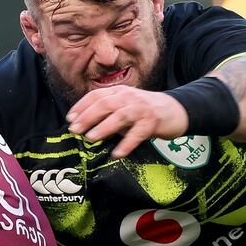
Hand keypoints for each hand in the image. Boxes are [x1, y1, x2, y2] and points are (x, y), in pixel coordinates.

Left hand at [66, 86, 187, 157]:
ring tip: (91, 138)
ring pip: (120, 116)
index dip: (81, 106)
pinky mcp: (152, 122)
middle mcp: (129, 97)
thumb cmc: (144, 111)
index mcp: (119, 92)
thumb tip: (85, 128)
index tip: (70, 118)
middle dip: (88, 117)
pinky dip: (127, 144)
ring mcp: (141, 109)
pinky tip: (117, 153)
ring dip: (104, 127)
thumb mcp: (124, 107)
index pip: (96, 95)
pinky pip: (138, 134)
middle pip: (105, 104)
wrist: (175, 110)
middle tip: (75, 129)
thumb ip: (108, 114)